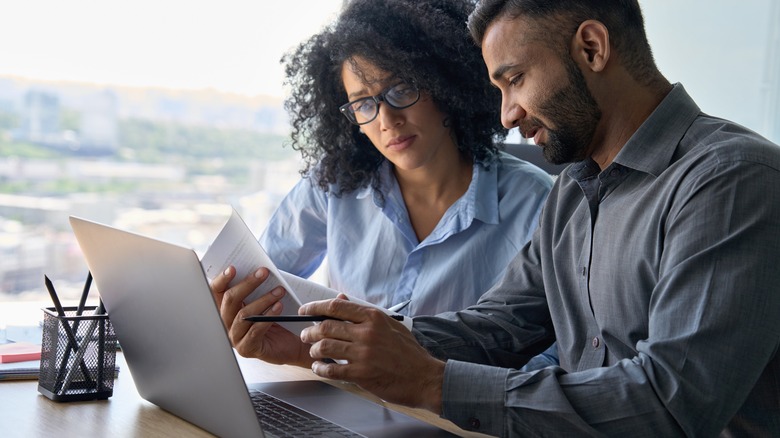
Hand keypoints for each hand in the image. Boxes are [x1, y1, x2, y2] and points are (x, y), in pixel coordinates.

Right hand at [209, 266, 312, 366]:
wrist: (293, 344)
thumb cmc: (279, 319)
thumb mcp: (265, 301)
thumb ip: (257, 289)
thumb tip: (258, 270)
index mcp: (227, 309)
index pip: (216, 292)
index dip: (222, 280)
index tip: (233, 268)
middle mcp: (226, 323)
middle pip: (230, 300)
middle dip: (248, 284)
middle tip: (264, 272)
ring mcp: (235, 338)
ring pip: (243, 315)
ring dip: (263, 299)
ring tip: (279, 290)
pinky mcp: (247, 348)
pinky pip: (255, 330)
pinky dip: (268, 317)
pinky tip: (279, 307)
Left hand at [299, 298, 444, 413]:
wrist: (425, 377)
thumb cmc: (408, 352)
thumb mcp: (389, 325)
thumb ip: (364, 314)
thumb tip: (341, 300)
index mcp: (373, 318)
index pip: (336, 307)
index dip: (315, 307)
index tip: (305, 310)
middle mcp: (367, 333)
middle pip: (326, 326)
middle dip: (310, 331)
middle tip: (305, 335)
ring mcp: (364, 353)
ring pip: (325, 347)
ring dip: (313, 350)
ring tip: (313, 352)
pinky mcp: (361, 373)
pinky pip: (331, 369)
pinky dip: (320, 368)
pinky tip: (320, 368)